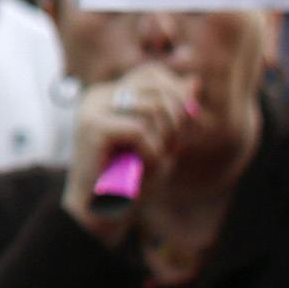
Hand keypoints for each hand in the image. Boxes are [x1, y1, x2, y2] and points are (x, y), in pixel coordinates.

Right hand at [61, 65, 194, 238]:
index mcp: (108, 94)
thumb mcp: (161, 140)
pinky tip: (141, 171)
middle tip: (172, 150)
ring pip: (152, 108)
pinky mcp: (93, 128)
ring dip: (164, 140)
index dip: (177, 95)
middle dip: (176, 119)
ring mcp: (92, 109)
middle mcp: (97, 95)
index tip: (185, 128)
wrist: (98, 213)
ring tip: (154, 163)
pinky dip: (151, 154)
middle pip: (156, 87)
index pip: (152, 74)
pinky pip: (140, 131)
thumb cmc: (130, 179)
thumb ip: (175, 111)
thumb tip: (195, 80)